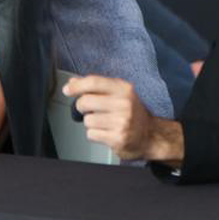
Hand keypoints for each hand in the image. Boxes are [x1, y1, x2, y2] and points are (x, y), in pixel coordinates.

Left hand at [63, 75, 183, 163]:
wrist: (151, 135)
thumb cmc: (132, 113)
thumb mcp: (120, 94)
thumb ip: (97, 87)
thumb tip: (73, 82)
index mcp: (124, 89)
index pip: (94, 82)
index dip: (76, 86)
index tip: (67, 89)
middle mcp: (124, 103)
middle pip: (85, 101)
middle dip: (83, 107)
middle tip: (92, 110)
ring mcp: (121, 121)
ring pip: (87, 120)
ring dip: (91, 124)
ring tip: (105, 123)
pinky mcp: (117, 138)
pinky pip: (91, 134)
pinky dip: (96, 135)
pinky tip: (107, 133)